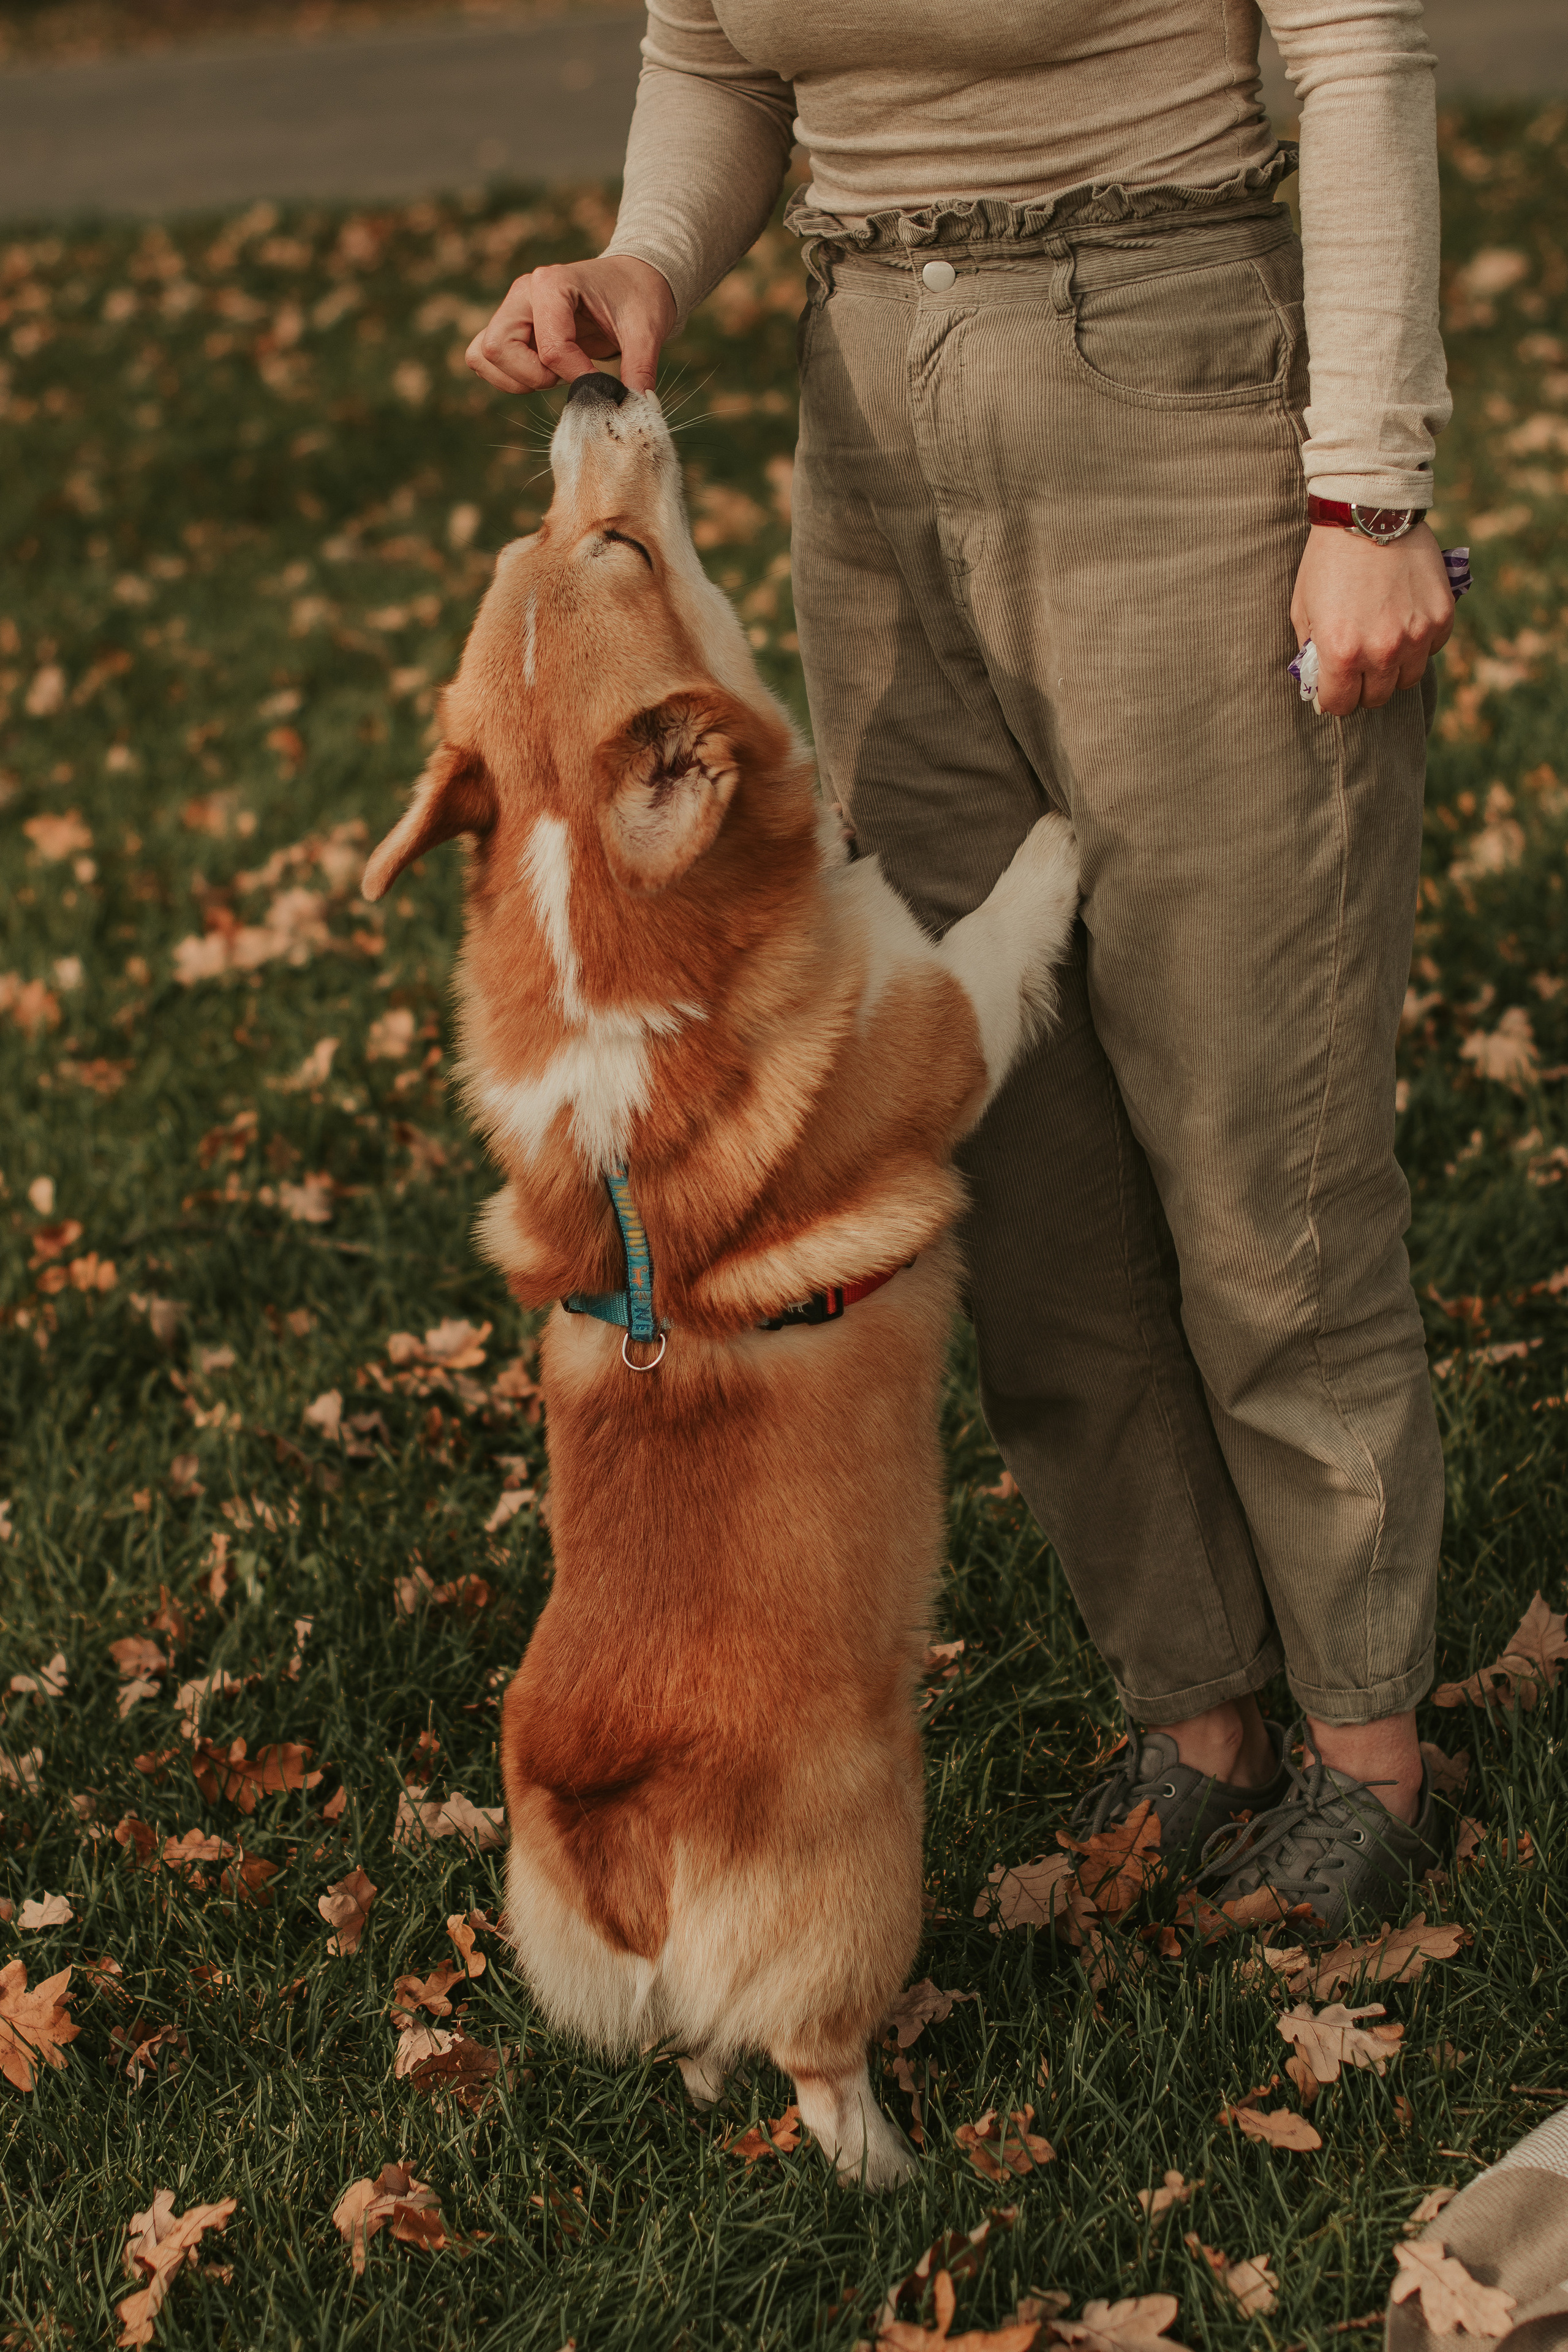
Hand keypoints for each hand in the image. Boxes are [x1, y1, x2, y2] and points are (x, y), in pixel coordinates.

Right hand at [466, 255, 675, 394]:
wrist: (631, 280)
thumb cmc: (638, 297)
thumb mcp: (647, 329)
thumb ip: (640, 367)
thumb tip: (640, 407)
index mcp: (554, 283)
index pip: (550, 348)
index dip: (576, 378)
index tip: (602, 387)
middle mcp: (524, 293)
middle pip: (499, 348)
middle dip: (534, 377)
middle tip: (566, 377)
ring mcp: (512, 309)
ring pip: (484, 355)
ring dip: (516, 379)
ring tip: (553, 375)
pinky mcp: (509, 327)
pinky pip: (484, 358)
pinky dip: (507, 377)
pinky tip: (541, 375)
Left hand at [1290, 520, 1454, 716]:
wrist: (1369, 512)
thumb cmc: (1328, 559)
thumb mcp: (1303, 609)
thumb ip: (1311, 651)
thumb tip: (1319, 682)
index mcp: (1342, 652)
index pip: (1340, 705)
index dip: (1333, 700)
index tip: (1333, 690)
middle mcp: (1382, 650)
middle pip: (1376, 698)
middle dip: (1363, 687)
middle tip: (1357, 668)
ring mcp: (1416, 634)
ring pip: (1407, 679)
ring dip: (1393, 669)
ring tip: (1382, 644)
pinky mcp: (1441, 616)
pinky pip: (1432, 649)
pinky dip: (1419, 643)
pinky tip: (1405, 621)